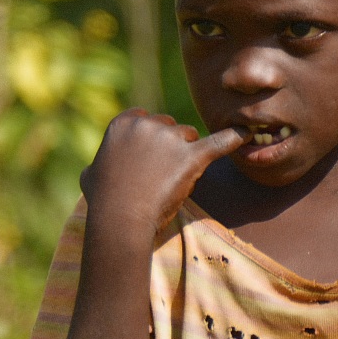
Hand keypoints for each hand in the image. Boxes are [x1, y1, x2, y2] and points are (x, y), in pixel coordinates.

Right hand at [80, 108, 248, 233]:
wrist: (120, 219)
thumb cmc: (104, 201)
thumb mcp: (90, 177)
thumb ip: (98, 164)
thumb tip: (95, 169)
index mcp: (123, 123)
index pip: (146, 119)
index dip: (149, 140)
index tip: (146, 159)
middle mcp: (147, 123)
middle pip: (170, 126)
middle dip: (170, 146)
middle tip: (160, 175)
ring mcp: (170, 138)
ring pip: (189, 137)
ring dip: (186, 154)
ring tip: (172, 181)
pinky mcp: (192, 156)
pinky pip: (218, 142)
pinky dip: (233, 138)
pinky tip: (247, 134)